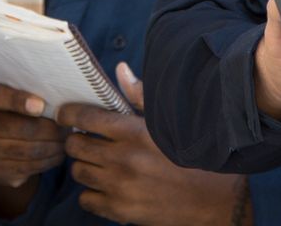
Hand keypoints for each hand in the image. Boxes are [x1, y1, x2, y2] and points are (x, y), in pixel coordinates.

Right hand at [0, 81, 64, 213]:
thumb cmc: (16, 109)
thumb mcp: (17, 94)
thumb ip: (31, 92)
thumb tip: (61, 100)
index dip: (18, 101)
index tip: (41, 106)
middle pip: (18, 127)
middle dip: (48, 129)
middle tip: (67, 128)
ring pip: (26, 149)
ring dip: (52, 146)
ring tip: (67, 141)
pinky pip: (27, 166)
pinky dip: (47, 161)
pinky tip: (58, 154)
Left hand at [61, 66, 249, 225]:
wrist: (215, 200)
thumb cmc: (193, 155)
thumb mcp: (169, 121)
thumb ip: (140, 96)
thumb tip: (120, 70)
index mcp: (134, 131)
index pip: (85, 117)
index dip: (69, 114)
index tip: (65, 115)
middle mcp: (123, 159)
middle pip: (75, 145)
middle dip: (76, 140)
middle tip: (85, 139)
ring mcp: (120, 187)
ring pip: (78, 172)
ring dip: (84, 165)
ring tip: (97, 163)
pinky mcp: (121, 211)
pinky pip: (86, 200)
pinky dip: (92, 193)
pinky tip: (106, 186)